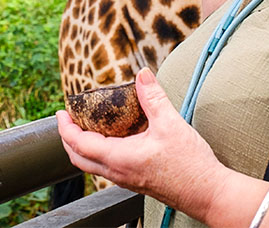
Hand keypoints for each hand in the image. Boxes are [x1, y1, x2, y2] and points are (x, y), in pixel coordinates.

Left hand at [56, 68, 230, 217]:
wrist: (208, 194)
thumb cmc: (191, 165)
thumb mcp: (171, 124)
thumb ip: (153, 97)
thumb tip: (142, 75)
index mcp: (119, 158)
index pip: (78, 144)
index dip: (65, 127)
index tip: (60, 112)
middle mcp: (117, 172)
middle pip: (78, 158)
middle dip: (67, 138)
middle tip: (67, 118)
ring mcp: (125, 180)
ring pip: (91, 165)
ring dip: (82, 146)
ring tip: (85, 126)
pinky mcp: (135, 182)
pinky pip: (106, 168)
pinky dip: (98, 153)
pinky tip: (111, 140)